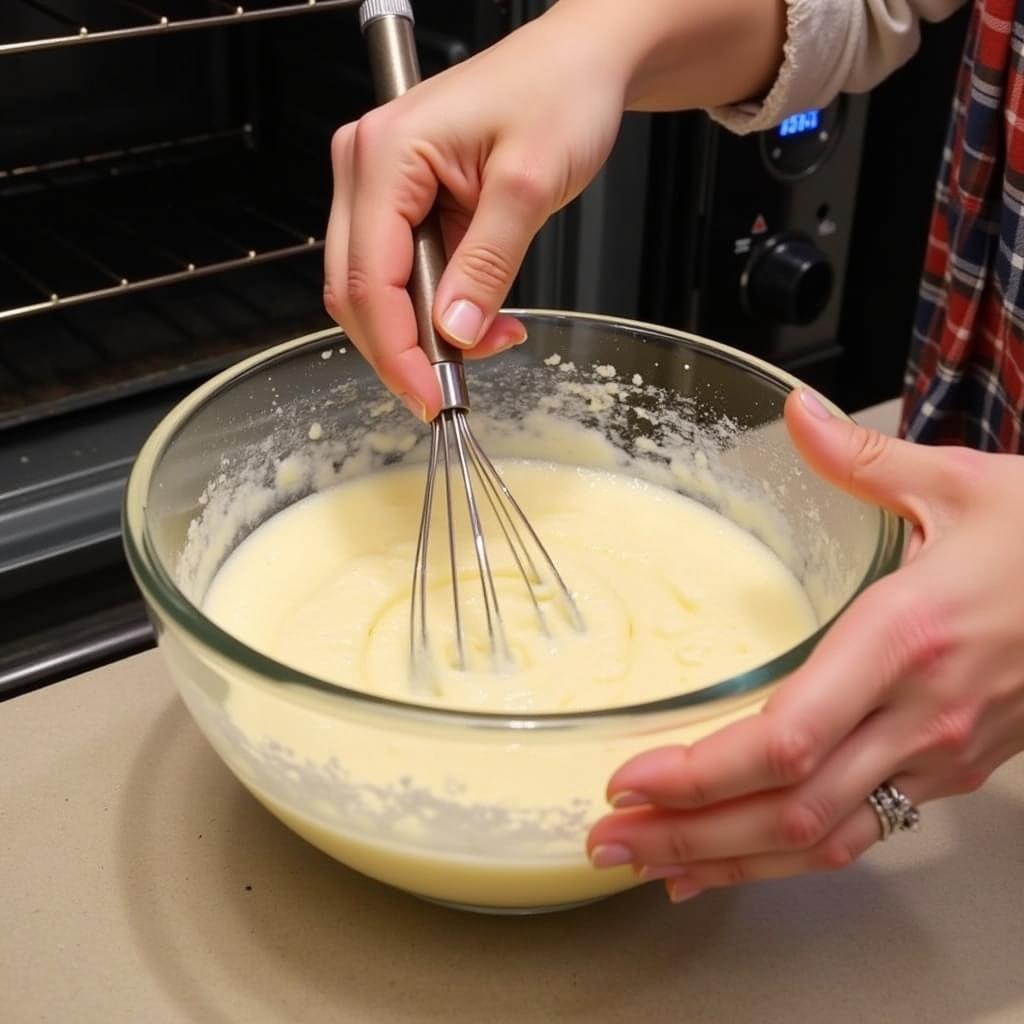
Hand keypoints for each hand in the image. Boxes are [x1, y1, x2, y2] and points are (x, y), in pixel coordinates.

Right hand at [323, 0, 785, 420]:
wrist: (579, 63)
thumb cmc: (559, 93)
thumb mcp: (530, 184)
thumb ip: (487, 264)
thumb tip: (453, 333)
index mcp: (385, 153)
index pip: (369, 279)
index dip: (396, 352)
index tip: (432, 397)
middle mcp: (366, 168)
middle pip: (357, 291)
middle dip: (406, 350)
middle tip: (457, 386)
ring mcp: (378, 186)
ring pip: (376, 291)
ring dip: (425, 334)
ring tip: (492, 338)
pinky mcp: (400, 203)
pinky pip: (402, 276)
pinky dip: (435, 310)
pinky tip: (479, 316)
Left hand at [587, 388, 1023, 902]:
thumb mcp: (960, 485)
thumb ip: (864, 460)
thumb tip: (796, 412)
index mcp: (902, 639)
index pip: (787, 737)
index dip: (703, 773)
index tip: (631, 780)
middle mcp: (915, 716)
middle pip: (789, 807)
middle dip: (689, 834)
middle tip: (606, 843)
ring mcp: (935, 757)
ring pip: (823, 838)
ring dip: (730, 860)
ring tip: (650, 866)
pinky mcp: (947, 773)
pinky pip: (859, 832)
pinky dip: (788, 856)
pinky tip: (736, 859)